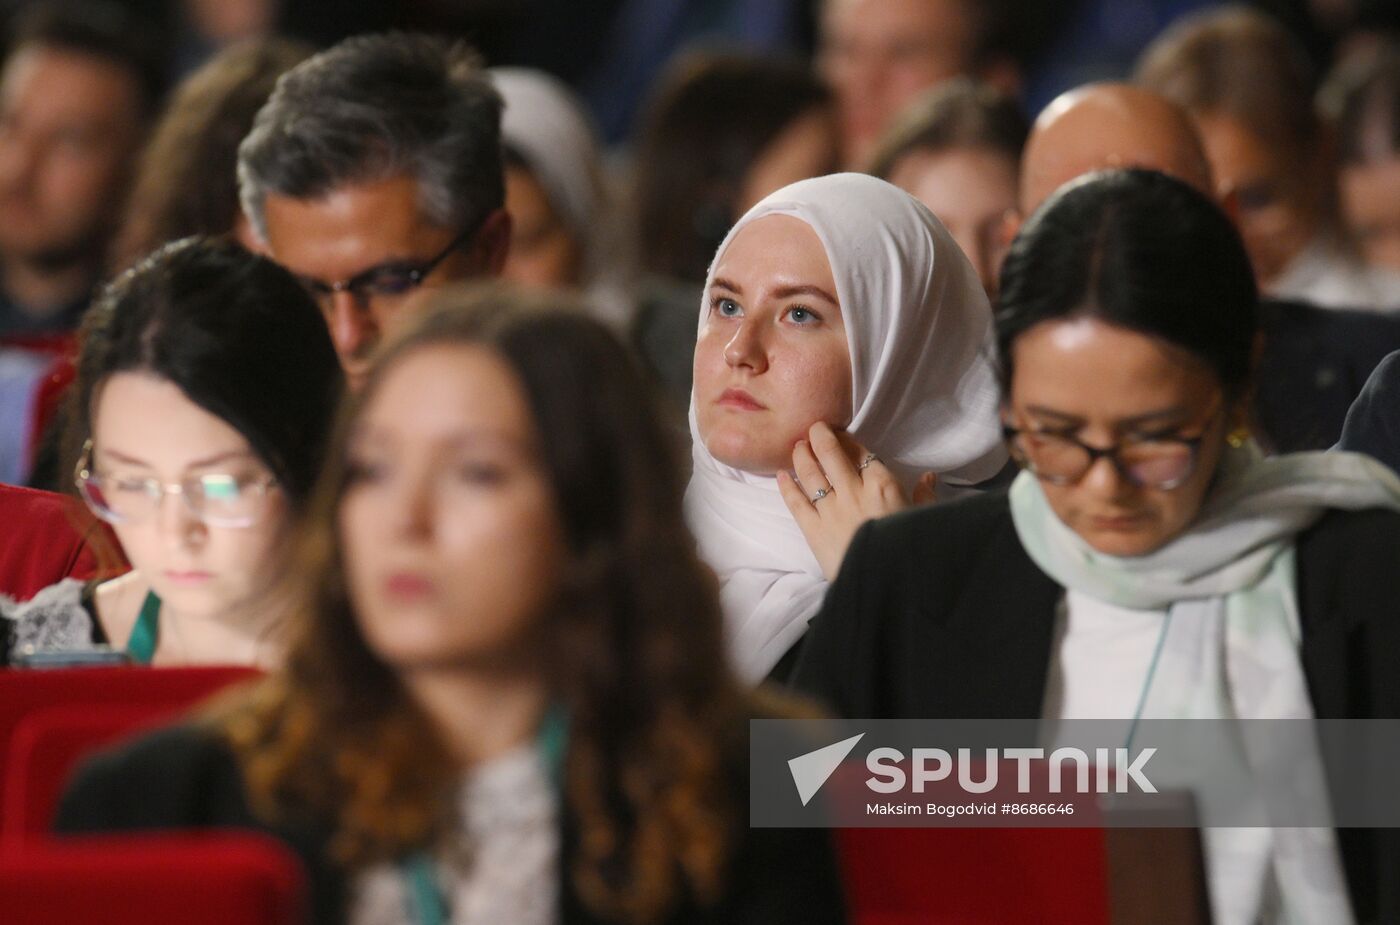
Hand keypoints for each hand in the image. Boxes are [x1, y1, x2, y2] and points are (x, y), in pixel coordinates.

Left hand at [776, 422, 936, 579]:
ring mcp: (830, 510)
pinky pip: (796, 503)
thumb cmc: (907, 550)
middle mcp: (853, 491)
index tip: (840, 433)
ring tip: (797, 445)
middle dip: (819, 436)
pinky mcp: (814, 530)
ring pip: (810, 473)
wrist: (885, 584)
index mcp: (882, 485)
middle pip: (831, 454)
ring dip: (801, 456)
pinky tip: (780, 475)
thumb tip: (930, 477)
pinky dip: (786, 487)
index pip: (861, 453)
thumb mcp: (922, 519)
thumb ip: (924, 496)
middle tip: (813, 427)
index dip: (847, 440)